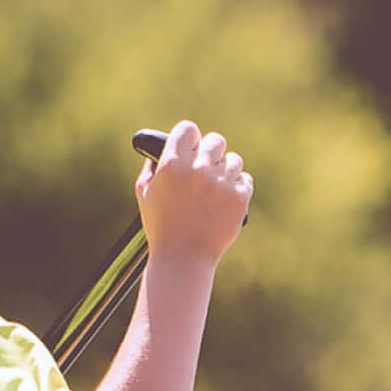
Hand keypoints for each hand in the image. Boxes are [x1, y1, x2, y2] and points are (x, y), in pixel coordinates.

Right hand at [137, 120, 251, 266]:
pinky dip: (237, 190)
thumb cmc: (161, 229)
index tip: (191, 148)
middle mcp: (198, 169)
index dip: (190, 139)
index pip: (188, 129)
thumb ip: (151, 168)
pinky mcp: (239, 197)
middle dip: (211, 154)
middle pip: (215, 141)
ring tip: (214, 193)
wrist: (183, 261)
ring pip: (232, 161)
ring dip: (225, 173)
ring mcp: (221, 183)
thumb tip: (159, 151)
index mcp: (172, 164)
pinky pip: (244, 180)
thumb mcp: (145, 196)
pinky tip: (225, 203)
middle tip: (205, 171)